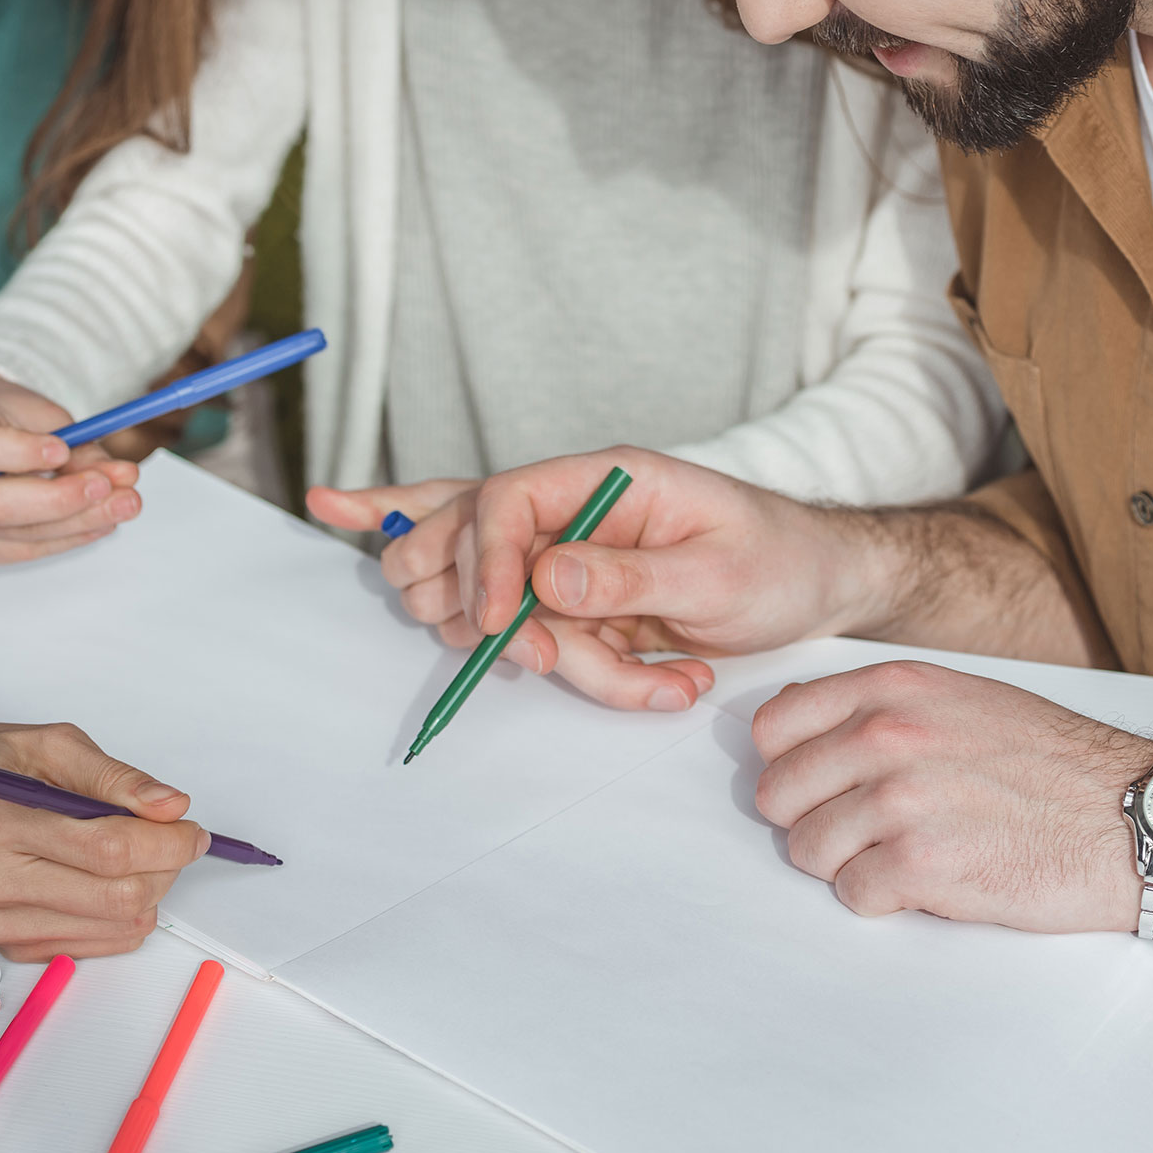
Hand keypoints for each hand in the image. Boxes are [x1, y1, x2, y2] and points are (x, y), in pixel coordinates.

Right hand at [0, 374, 142, 564]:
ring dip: (82, 520)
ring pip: (22, 533)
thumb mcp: (43, 414)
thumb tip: (121, 477)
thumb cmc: (12, 419)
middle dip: (61, 500)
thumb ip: (77, 445)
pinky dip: (73, 535)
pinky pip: (31, 549)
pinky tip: (104, 521)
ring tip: (126, 502)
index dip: (20, 452)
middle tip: (108, 487)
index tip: (62, 450)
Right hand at [0, 720, 209, 958]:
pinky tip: (111, 882)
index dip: (166, 841)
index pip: (106, 849)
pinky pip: (89, 946)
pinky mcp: (4, 946)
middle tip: (176, 838)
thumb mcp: (41, 744)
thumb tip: (170, 805)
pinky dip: (119, 917)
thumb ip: (111, 775)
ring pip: (110, 927)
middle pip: (114, 896)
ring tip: (142, 855)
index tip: (192, 827)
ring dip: (148, 892)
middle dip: (166, 868)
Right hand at [327, 449, 876, 711]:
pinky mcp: (558, 586)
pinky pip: (482, 581)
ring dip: (552, 657)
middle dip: (490, 611)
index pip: (506, 500)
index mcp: (606, 478)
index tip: (502, 625)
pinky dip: (418, 551)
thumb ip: (629, 580)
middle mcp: (566, 502)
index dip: (487, 562)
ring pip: (485, 598)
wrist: (817, 580)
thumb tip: (545, 578)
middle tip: (552, 656)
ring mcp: (555, 543)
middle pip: (464, 536)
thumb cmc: (778, 563)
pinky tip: (335, 509)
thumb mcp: (718, 577)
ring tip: (646, 674)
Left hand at [752, 661, 1148, 931]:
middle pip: (780, 793)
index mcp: (891, 688)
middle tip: (864, 831)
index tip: (815, 784)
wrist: (1137, 818)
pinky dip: (883, 899)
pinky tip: (928, 882)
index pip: (774, 726)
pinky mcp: (921, 866)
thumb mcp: (960, 699)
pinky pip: (851, 894)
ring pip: (807, 849)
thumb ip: (879, 706)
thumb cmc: (1056, 764)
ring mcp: (900, 800)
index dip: (789, 763)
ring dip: (847, 863)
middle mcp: (886, 735)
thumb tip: (802, 721)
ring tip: (904, 856)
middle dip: (813, 819)